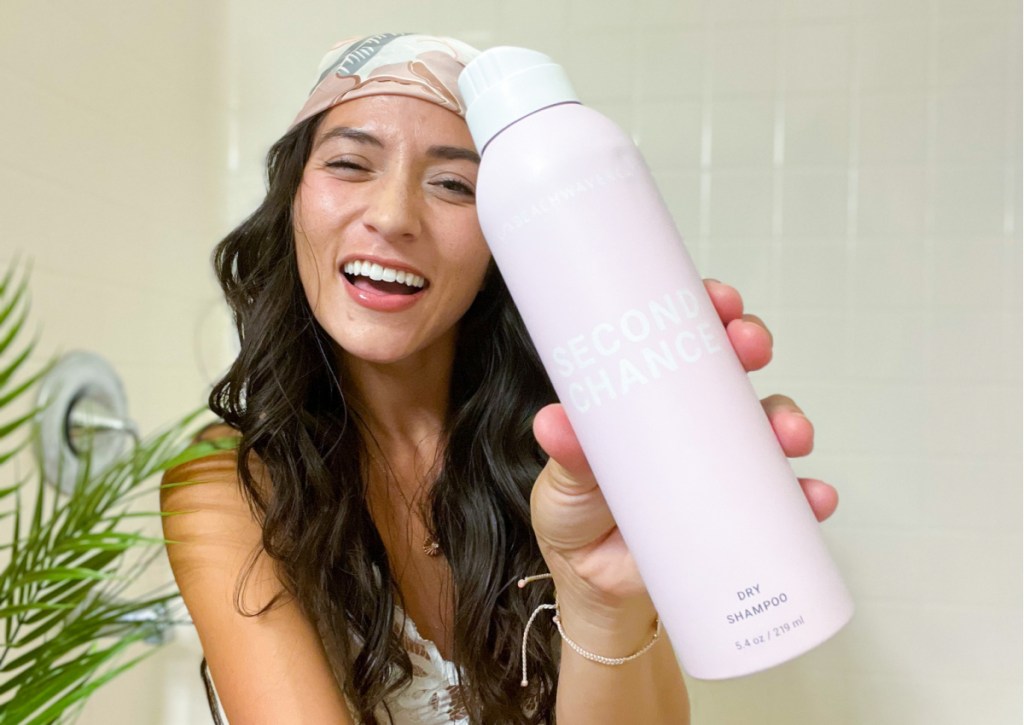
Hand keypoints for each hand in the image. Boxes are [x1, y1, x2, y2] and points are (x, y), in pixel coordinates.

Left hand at [530, 280, 837, 609]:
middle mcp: (693, 418)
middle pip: (732, 366)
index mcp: (650, 395)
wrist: (595, 584)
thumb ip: (567, 455)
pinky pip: (785, 496)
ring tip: (788, 433)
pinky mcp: (742, 511)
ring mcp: (722, 461)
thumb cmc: (577, 515)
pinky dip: (805, 493)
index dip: (706, 308)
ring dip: (786, 419)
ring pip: (768, 424)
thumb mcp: (563, 481)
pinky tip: (812, 496)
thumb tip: (554, 422)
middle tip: (748, 347)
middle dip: (749, 346)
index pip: (683, 335)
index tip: (717, 299)